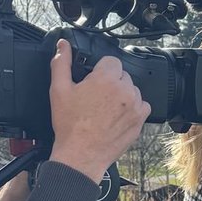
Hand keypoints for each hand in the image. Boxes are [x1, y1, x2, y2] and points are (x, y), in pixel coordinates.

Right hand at [48, 39, 148, 182]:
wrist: (81, 155)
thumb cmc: (70, 125)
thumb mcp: (59, 90)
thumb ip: (61, 63)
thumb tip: (63, 45)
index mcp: (106, 79)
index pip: (111, 61)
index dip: (100, 69)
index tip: (93, 80)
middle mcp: (124, 91)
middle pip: (122, 75)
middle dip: (111, 82)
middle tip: (96, 97)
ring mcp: (135, 107)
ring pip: (132, 90)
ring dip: (122, 95)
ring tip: (105, 109)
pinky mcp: (140, 121)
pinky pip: (142, 106)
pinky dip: (132, 109)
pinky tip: (117, 117)